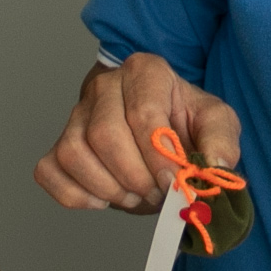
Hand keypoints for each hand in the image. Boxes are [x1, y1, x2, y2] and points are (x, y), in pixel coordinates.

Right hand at [34, 53, 240, 213]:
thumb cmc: (184, 121)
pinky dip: (75, 195)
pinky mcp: (58, 143)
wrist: (157, 129)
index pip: (143, 114)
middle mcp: (104, 86)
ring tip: (135, 195)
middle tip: (157, 192)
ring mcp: (76, 114)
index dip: (159, 156)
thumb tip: (215, 165)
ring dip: (107, 188)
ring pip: (73, 153)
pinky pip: (50, 172)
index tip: (174, 182)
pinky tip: (104, 198)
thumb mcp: (215, 121)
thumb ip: (221, 140)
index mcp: (145, 71)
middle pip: (105, 135)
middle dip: (134, 176)